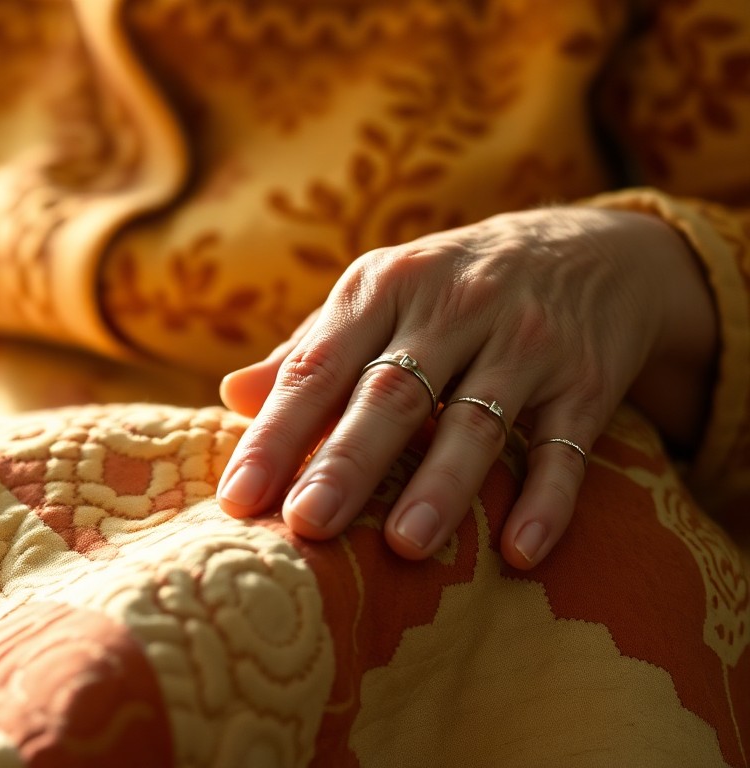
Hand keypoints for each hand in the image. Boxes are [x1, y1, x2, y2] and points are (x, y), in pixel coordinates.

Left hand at [216, 206, 716, 568]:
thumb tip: (231, 396)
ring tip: (405, 546)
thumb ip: (310, 350)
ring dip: (441, 486)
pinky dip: (547, 498)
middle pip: (392, 394)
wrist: (593, 249)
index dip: (276, 433)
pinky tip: (520, 552)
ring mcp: (526, 342)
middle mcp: (453, 307)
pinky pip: (565, 445)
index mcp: (384, 286)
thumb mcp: (380, 297)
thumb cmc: (452, 288)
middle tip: (307, 524)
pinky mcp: (588, 379)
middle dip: (347, 462)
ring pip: (477, 421)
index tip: (239, 497)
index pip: (318, 368)